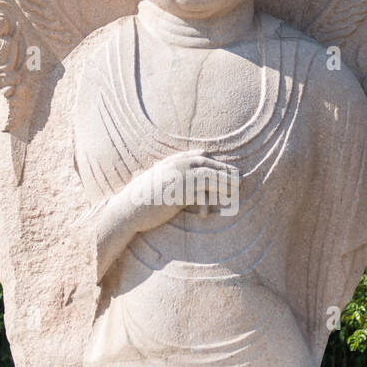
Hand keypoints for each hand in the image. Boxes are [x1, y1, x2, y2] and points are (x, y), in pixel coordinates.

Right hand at [95, 151, 237, 277]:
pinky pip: (200, 194)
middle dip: (224, 170)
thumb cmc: (139, 200)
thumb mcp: (154, 183)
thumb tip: (180, 182)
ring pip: (208, 177)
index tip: (226, 167)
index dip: (213, 161)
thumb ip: (168, 177)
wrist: (127, 211)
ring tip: (238, 188)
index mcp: (170, 162)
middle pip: (207, 164)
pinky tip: (212, 210)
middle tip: (239, 176)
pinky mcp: (179, 193)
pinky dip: (209, 201)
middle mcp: (175, 167)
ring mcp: (177, 179)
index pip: (197, 155)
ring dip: (225, 182)